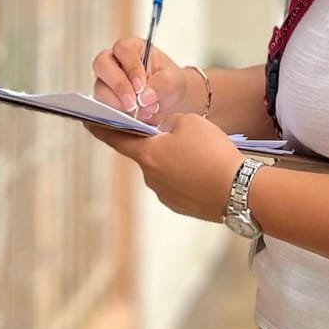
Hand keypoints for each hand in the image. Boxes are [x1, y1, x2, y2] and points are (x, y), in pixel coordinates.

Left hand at [84, 112, 243, 222]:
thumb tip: (166, 132)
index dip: (101, 127)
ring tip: (204, 155)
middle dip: (160, 144)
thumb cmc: (212, 152)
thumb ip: (170, 123)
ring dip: (178, 161)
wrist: (241, 192)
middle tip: (185, 135)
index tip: (87, 121)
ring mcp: (166, 196)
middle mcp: (150, 178)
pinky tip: (208, 172)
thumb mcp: (190, 122)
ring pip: (167, 170)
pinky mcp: (182, 207)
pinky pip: (181, 185)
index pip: (116, 138)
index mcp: (147, 155)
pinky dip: (189, 177)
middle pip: (149, 154)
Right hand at [90, 38, 195, 121]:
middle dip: (118, 86)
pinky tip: (129, 120)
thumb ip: (161, 84)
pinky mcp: (105, 99)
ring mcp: (107, 80)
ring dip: (115, 103)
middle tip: (132, 104)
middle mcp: (114, 61)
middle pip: (102, 64)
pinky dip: (114, 114)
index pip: (123, 50)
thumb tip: (144, 97)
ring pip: (100, 88)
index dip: (131, 68)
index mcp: (132, 48)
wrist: (171, 101)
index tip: (141, 87)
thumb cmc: (170, 83)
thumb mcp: (173, 80)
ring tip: (136, 114)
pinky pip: (101, 106)